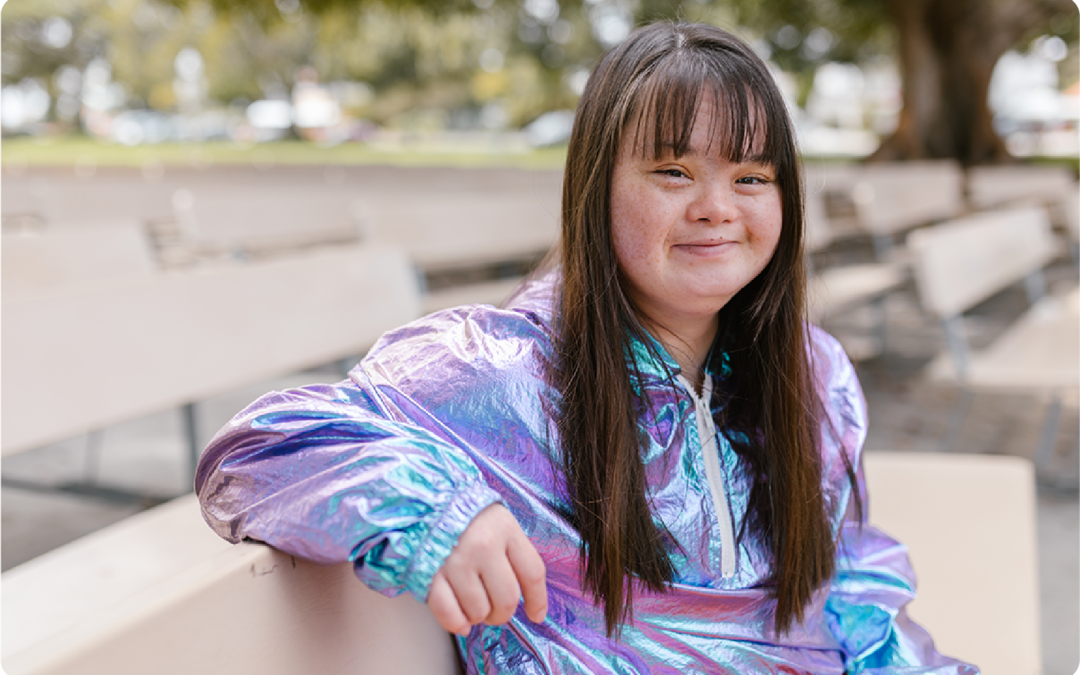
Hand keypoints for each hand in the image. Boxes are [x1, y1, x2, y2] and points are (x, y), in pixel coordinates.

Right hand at [426, 504, 547, 635]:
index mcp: (505, 529)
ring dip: (478, 616)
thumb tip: (530, 600)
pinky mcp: (430, 573)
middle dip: (502, 613)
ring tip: (474, 603)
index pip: (532, 573)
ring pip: (478, 611)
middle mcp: (483, 545)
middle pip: (507, 599)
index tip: (536, 614)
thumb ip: (515, 554)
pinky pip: (448, 613)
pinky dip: (456, 623)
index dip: (537, 600)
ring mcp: (456, 560)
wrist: (428, 503)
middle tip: (495, 609)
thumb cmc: (468, 517)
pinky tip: (461, 621)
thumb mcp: (500, 523)